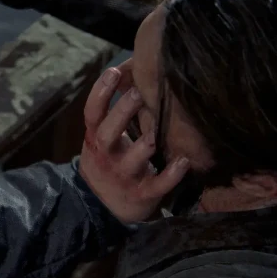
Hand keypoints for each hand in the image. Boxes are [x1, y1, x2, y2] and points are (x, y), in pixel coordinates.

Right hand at [79, 67, 188, 224]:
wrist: (103, 206)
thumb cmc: (107, 160)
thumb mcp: (100, 138)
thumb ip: (109, 113)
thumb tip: (126, 71)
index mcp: (96, 139)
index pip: (92, 113)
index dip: (100, 93)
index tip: (113, 72)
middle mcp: (107, 155)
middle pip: (109, 132)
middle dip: (122, 113)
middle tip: (137, 93)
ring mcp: (124, 175)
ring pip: (134, 159)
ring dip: (145, 145)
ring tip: (155, 133)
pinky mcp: (143, 194)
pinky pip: (158, 184)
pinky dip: (171, 175)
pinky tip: (183, 162)